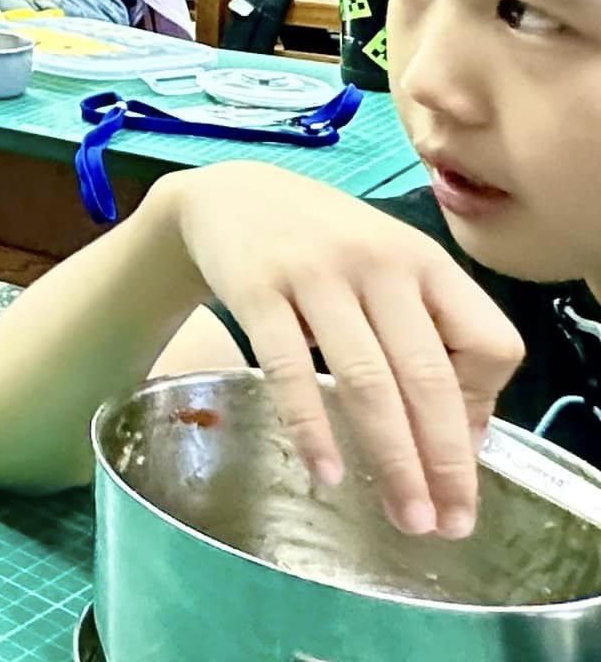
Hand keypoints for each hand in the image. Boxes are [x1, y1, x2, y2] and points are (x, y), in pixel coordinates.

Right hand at [167, 164, 522, 538]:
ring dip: (392, 457)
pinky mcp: (257, 289)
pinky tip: (327, 472)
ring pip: (366, 380)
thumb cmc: (322, 243)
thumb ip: (429, 336)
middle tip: (448, 522)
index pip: (489, 341)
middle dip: (443, 459)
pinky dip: (313, 428)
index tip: (464, 454)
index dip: (485, 406)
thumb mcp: (389, 269)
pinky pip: (289, 371)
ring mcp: (315, 274)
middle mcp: (379, 263)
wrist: (226, 193)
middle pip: (427, 374)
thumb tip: (462, 437)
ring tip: (405, 515)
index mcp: (426, 260)